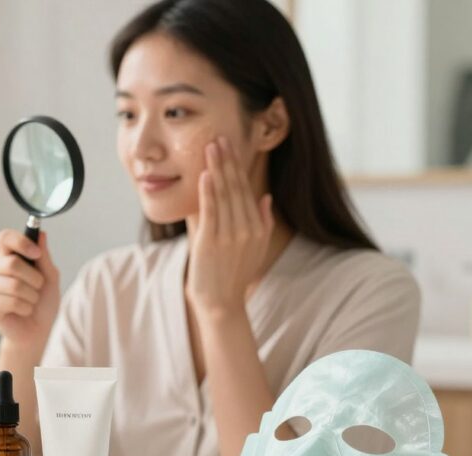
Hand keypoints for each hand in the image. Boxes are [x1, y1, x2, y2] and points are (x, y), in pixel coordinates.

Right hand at [0, 230, 60, 353]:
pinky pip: (11, 301)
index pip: (5, 237)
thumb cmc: (42, 302)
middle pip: (12, 263)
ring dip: (31, 296)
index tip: (36, 254)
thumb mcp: (50, 276)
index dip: (21, 243)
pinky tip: (22, 310)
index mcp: (8, 255)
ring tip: (30, 301)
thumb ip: (44, 256)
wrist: (37, 330)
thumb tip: (40, 234)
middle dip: (34, 279)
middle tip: (37, 288)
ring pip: (14, 284)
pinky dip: (25, 308)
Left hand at [185, 136, 273, 318]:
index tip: (231, 145)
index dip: (238, 166)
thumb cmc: (232, 275)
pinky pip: (211, 211)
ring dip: (218, 168)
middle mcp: (247, 228)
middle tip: (220, 136)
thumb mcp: (254, 247)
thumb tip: (265, 195)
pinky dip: (209, 192)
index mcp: (257, 226)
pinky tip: (206, 174)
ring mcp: (231, 234)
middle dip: (228, 160)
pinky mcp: (212, 242)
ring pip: (224, 194)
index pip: (246, 189)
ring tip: (211, 146)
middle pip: (236, 186)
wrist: (221, 302)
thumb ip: (260, 221)